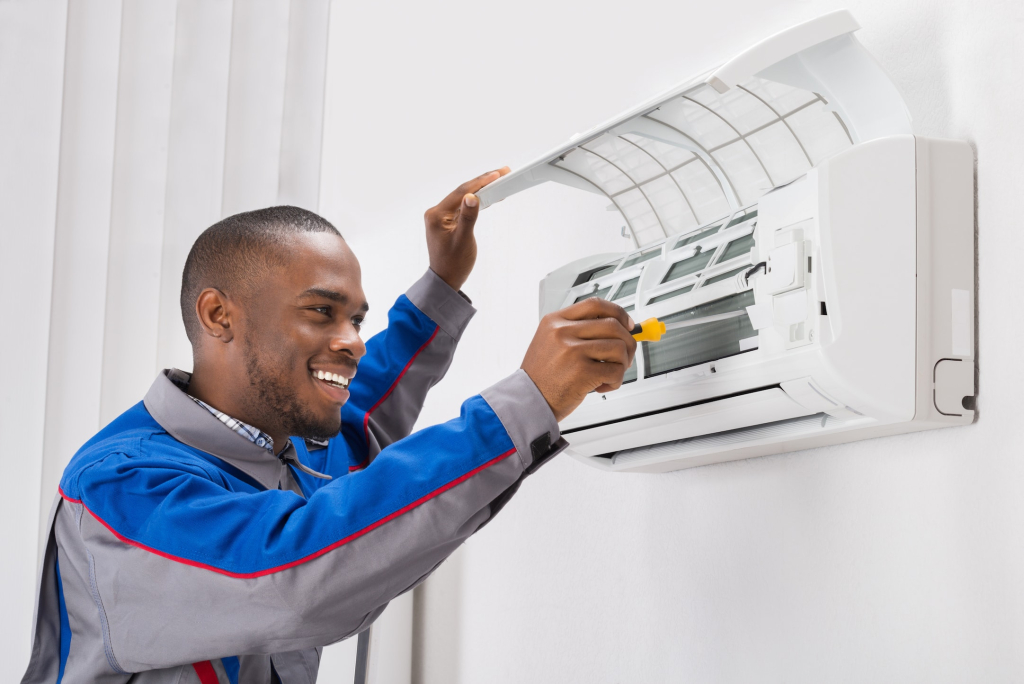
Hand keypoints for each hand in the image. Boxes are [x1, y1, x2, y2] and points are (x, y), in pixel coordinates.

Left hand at [424, 167, 509, 290]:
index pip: (461, 192)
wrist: (446, 280)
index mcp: (437, 215)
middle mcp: (436, 213)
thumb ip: (468, 217)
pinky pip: (463, 206)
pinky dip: (476, 201)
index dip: (480, 182)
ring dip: (481, 190)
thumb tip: (472, 196)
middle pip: (462, 191)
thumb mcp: (463, 240)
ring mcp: (441, 217)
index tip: (496, 174)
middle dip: (483, 182)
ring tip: (498, 181)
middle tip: (502, 173)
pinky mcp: (447, 221)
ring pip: (463, 197)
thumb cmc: (453, 264)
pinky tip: (487, 196)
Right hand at [520, 298, 636, 421]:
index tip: (627, 325)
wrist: (529, 401)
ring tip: (609, 374)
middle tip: (625, 357)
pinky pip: (616, 370)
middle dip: (628, 342)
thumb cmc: (542, 376)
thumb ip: (578, 331)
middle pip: (613, 325)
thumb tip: (617, 327)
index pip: (595, 305)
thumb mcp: (551, 342)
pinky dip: (616, 381)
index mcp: (555, 321)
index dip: (618, 312)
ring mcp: (572, 351)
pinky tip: (602, 385)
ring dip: (622, 364)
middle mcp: (562, 332)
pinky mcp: (581, 371)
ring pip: (619, 347)